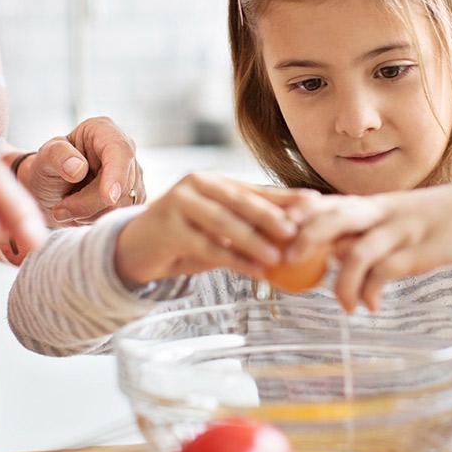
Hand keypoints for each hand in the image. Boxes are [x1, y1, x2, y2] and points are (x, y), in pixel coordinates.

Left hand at [16, 116, 141, 227]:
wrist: (51, 191)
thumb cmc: (48, 169)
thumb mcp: (44, 157)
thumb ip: (58, 156)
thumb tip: (78, 168)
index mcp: (104, 131)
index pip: (120, 151)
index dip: (116, 174)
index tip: (108, 197)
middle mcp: (124, 150)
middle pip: (122, 183)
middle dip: (90, 203)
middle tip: (59, 209)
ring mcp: (132, 174)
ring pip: (122, 203)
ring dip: (90, 213)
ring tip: (67, 207)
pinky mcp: (133, 196)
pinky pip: (121, 214)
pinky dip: (96, 218)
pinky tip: (81, 213)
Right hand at [113, 173, 315, 285]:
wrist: (136, 247)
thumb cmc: (185, 236)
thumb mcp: (218, 226)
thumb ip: (248, 225)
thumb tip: (294, 233)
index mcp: (215, 181)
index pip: (255, 188)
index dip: (285, 196)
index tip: (315, 203)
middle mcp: (197, 184)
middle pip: (240, 200)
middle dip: (271, 216)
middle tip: (296, 231)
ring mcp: (179, 202)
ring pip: (224, 223)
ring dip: (253, 241)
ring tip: (277, 257)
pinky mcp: (168, 227)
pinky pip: (207, 246)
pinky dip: (234, 259)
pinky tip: (254, 270)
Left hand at [284, 179, 451, 312]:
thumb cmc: (428, 218)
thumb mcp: (390, 219)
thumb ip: (358, 233)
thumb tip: (324, 256)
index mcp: (368, 203)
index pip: (323, 203)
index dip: (295, 214)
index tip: (270, 229)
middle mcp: (379, 211)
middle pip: (333, 217)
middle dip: (305, 238)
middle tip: (285, 263)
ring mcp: (399, 229)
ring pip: (358, 250)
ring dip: (342, 281)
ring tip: (343, 305)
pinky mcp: (420, 250)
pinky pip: (387, 271)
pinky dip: (372, 291)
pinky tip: (369, 306)